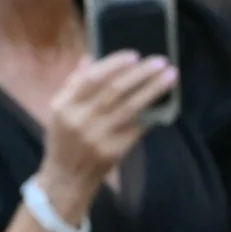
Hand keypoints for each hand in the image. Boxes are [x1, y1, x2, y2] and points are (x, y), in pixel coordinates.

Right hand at [36, 51, 177, 219]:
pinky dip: (152, 112)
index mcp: (65, 106)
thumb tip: (90, 56)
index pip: (92, 78)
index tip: (135, 55)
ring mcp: (99, 137)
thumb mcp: (60, 110)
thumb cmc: (65, 138)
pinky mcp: (115, 150)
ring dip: (154, 89)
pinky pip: (138, 126)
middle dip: (141, 73)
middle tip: (161, 61)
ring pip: (131, 107)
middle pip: (115, 90)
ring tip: (170, 76)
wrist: (67, 177)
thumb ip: (74, 83)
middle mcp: (81, 120)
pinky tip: (165, 101)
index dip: (114, 64)